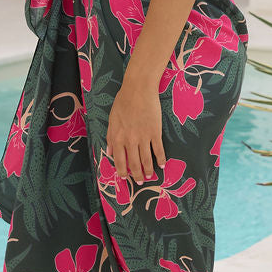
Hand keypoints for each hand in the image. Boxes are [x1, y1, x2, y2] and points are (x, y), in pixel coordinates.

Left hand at [107, 68, 165, 183]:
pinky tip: (162, 164)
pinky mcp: (155, 132)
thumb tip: (109, 152)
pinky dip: (161, 159)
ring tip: (150, 176)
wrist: (138, 89)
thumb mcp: (112, 119)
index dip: (122, 172)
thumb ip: (110, 137)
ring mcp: (143, 137)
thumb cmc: (123, 102)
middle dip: (137, 175)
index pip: (119, 161)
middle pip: (134, 163)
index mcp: (118, 138)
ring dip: (148, 170)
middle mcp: (130, 140)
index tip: (125, 178)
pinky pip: (158, 149)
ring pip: (146, 159)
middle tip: (140, 182)